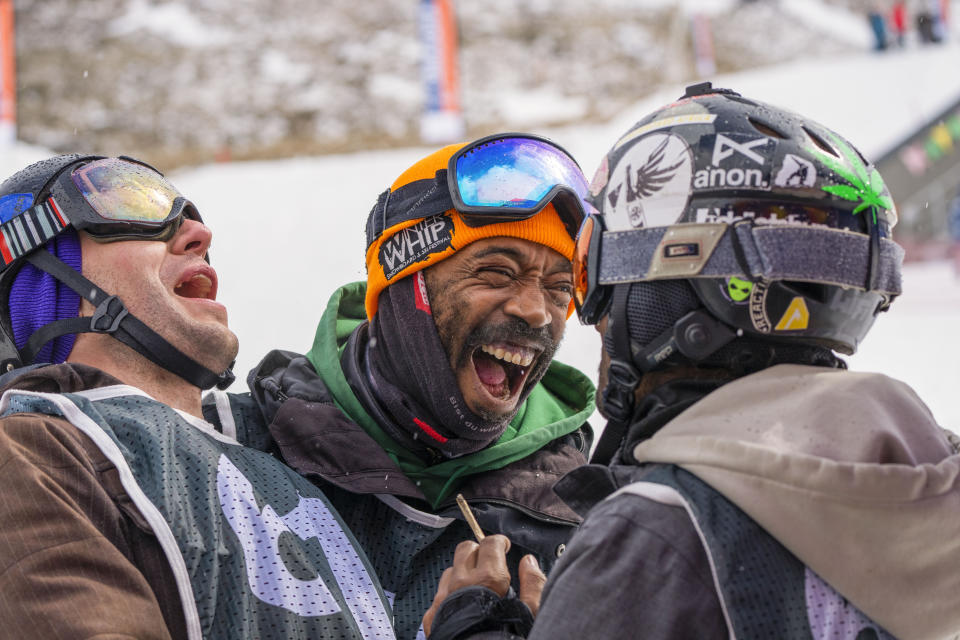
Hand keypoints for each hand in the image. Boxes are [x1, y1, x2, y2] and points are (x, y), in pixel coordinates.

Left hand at [422, 535, 546, 635]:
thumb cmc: (503, 639)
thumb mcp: (530, 614)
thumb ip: (533, 584)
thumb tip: (529, 563)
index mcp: (487, 579)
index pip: (490, 544)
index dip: (499, 542)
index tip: (504, 546)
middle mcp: (460, 583)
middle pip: (465, 549)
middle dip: (478, 550)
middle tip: (489, 560)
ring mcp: (442, 599)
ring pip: (450, 571)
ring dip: (462, 573)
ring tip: (475, 587)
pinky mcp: (431, 616)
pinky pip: (438, 595)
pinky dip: (450, 595)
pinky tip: (460, 607)